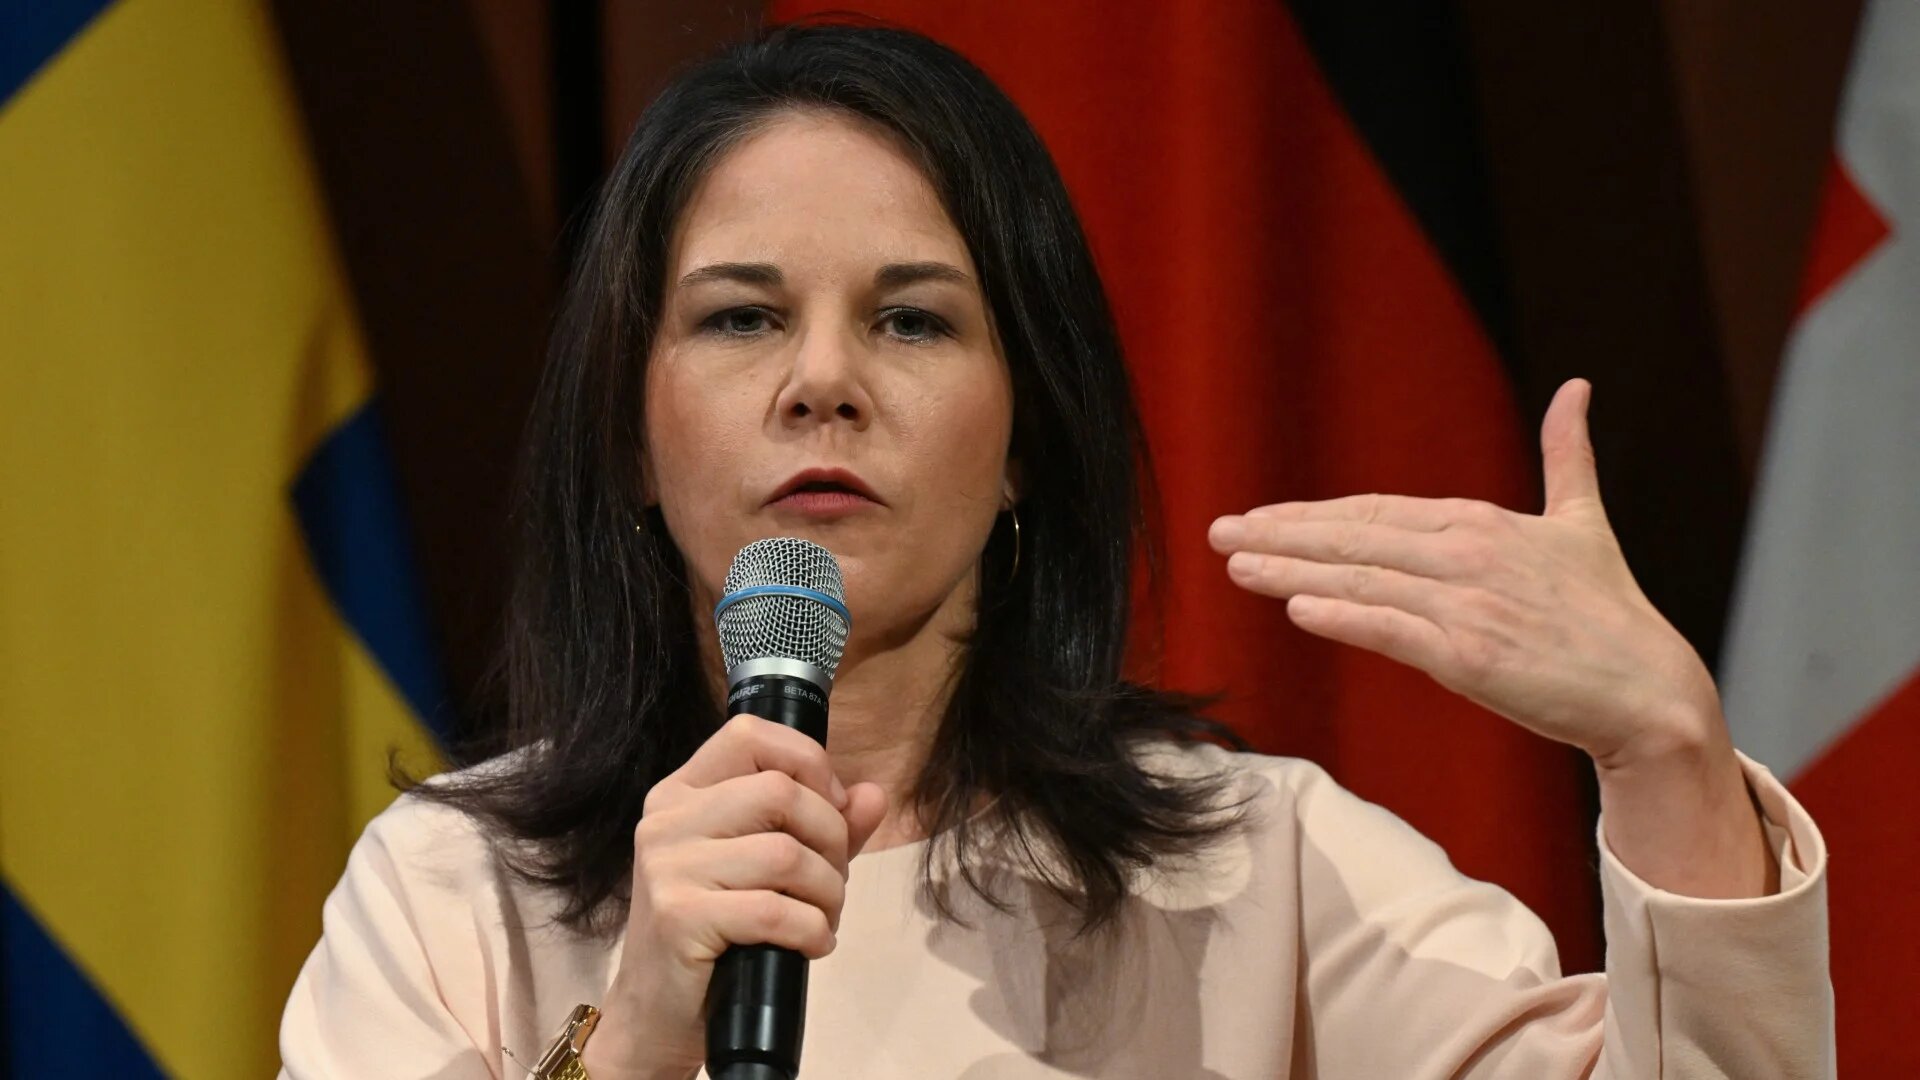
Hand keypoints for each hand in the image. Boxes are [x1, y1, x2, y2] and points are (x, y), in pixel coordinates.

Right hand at [580, 714, 888, 1079]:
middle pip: (779, 791)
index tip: (832, 806)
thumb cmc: (714, 931)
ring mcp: (667, 867)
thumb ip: (820, 826)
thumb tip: (872, 795)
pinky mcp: (679, 917)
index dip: (808, 762)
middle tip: (833, 879)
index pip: (750, 734)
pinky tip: (812, 943)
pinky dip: (812, 929)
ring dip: (827, 891)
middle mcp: (666, 819)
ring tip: (823, 916)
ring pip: (784, 853)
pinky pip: (774, 909)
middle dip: (831, 837)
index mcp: (682, 792)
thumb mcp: (765, 868)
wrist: (656, 1011)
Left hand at [1206, 379, 1720, 766]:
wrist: (1650, 690)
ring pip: (1361, 580)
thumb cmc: (1610, 614)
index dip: (1311, 516)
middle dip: (1281, 535)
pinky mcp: (1472, 654)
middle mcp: (1469, 554)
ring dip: (1292, 571)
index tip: (1257, 517)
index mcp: (1483, 524)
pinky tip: (1299, 606)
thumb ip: (1566, 457)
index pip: (1375, 512)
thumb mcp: (1582, 524)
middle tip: (1219, 534)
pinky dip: (1345, 614)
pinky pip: (1394, 629)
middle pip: (1355, 539)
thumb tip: (1577, 387)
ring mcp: (1469, 603)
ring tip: (1236, 566)